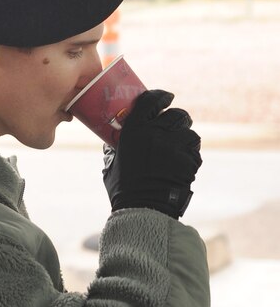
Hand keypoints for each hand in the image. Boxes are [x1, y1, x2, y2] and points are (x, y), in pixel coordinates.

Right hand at [102, 89, 201, 218]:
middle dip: (177, 119)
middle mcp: (156, 134)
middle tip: (174, 126)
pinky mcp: (189, 161)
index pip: (150, 101)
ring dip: (186, 139)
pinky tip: (182, 165)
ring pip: (190, 133)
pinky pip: (194, 153)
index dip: (160, 96)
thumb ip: (114, 150)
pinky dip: (190, 157)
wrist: (143, 210)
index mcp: (135, 131)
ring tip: (180, 148)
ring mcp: (175, 147)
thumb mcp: (112, 165)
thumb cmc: (123, 190)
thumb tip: (111, 142)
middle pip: (176, 115)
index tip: (166, 97)